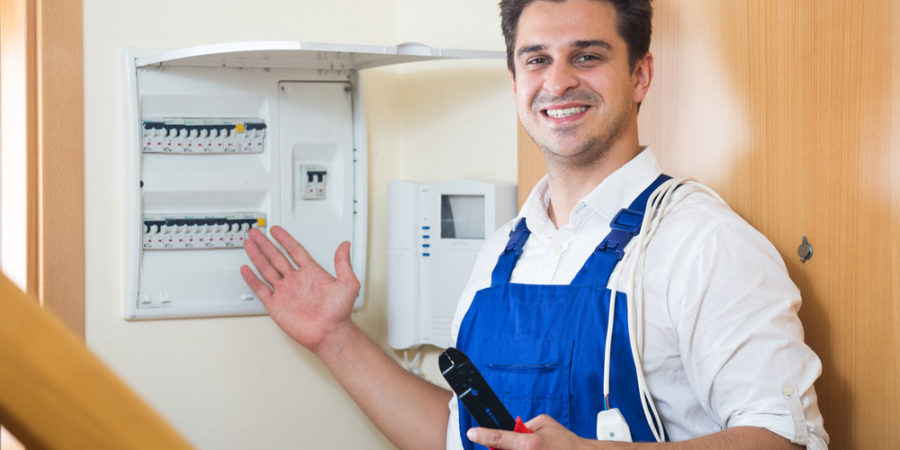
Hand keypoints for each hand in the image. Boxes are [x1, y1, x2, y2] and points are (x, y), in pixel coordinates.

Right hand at [240, 226, 359, 354]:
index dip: (285, 239)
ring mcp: (285, 292)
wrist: (329, 334)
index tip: (276, 230)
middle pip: (276, 256)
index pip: (294, 250)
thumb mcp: (347, 284)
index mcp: (311, 273)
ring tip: (248, 244)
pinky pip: (261, 289)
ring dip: (257, 256)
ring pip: (266, 269)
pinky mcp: (276, 305)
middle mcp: (296, 281)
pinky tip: (246, 269)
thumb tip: (345, 245)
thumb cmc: (339, 313)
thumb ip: (343, 263)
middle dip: (265, 244)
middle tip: (256, 232)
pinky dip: (252, 279)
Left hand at [467, 415, 608, 449]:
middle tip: (508, 443)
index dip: (482, 435)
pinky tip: (533, 449)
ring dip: (510, 449)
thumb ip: (524, 425)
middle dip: (498, 447)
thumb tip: (510, 429)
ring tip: (531, 446)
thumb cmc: (566, 443)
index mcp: (529, 443)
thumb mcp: (545, 423)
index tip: (472, 433)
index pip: (498, 438)